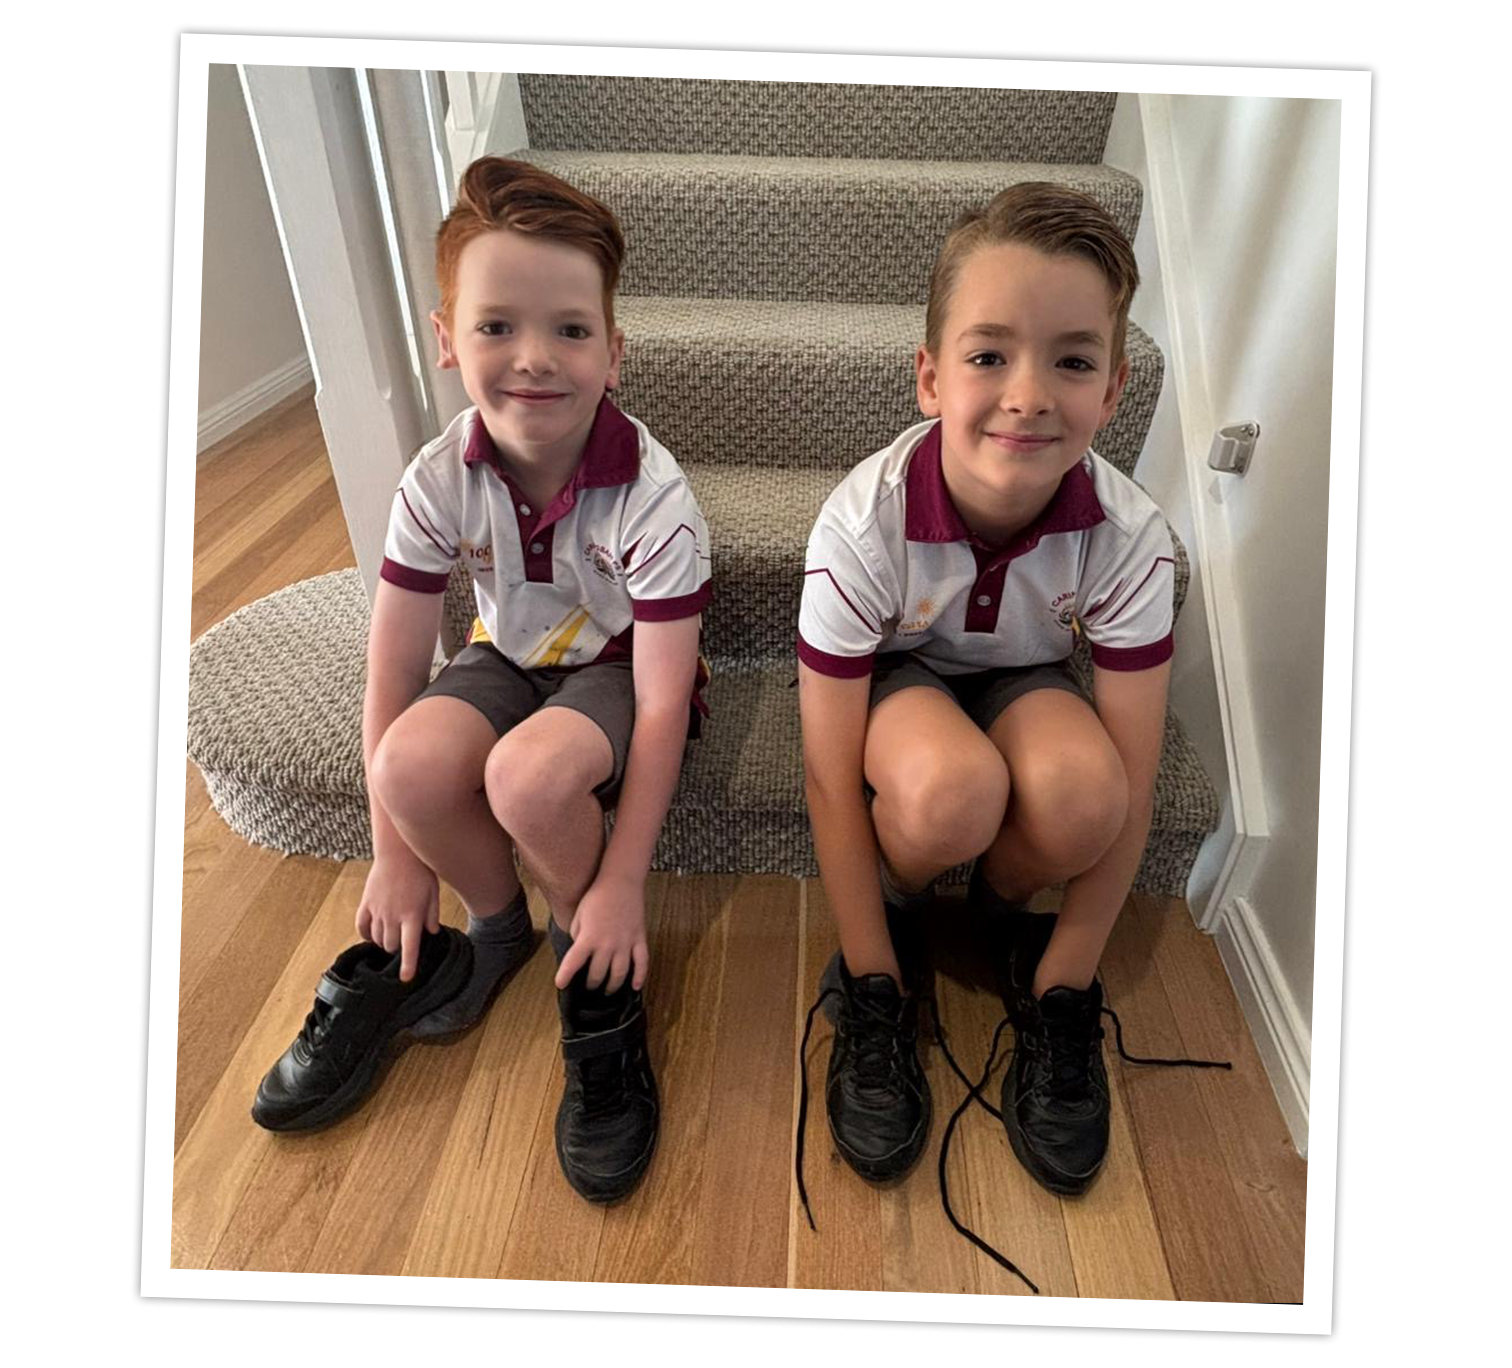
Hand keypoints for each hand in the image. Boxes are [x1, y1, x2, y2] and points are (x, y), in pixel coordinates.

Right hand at [355, 852, 440, 982]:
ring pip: (378, 939)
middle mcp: (393, 917)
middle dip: (397, 950)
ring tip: (392, 935)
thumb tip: (432, 932)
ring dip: (385, 942)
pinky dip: (367, 935)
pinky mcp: (366, 904)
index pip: (409, 948)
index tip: (405, 978)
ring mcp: (377, 911)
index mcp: (412, 916)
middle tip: (404, 944)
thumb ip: (432, 915)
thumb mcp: (433, 893)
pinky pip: (362, 927)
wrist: (398, 852)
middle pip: (391, 947)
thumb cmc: (420, 871)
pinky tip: (373, 934)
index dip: (407, 965)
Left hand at [553, 872, 647, 994]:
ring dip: (612, 986)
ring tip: (607, 990)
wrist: (620, 881)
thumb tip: (581, 953)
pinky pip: (642, 962)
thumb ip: (578, 936)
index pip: (573, 963)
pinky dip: (640, 977)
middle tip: (588, 986)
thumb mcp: (579, 915)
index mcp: (589, 937)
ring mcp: (625, 943)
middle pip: (597, 974)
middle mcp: (607, 944)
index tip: (561, 985)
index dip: (565, 976)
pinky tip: (635, 987)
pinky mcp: (639, 939)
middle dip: (590, 984)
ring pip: (619, 973)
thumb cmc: (597, 896)